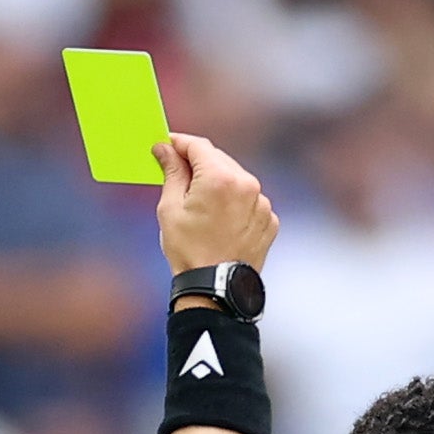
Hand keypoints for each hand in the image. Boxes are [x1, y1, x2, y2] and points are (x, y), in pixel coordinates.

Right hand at [156, 133, 277, 273]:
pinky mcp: (269, 220)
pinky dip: (235, 203)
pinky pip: (249, 201)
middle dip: (198, 163)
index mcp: (221, 178)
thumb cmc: (190, 252)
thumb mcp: (171, 208)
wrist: (216, 290)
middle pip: (219, 160)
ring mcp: (262, 204)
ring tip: (200, 204)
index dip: (180, 143)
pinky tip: (219, 219)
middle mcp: (247, 185)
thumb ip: (172, 172)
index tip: (167, 145)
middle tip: (178, 172)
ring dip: (218, 183)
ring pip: (236, 180)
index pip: (198, 146)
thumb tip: (164, 150)